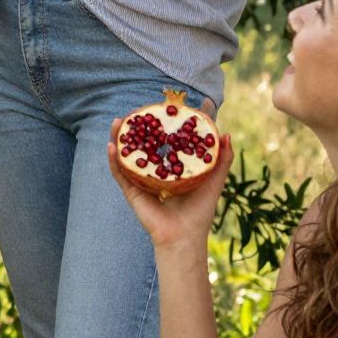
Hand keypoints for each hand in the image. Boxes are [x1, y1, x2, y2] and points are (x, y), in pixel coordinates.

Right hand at [108, 115, 232, 247]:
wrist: (184, 235)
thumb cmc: (200, 211)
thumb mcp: (215, 181)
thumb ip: (222, 159)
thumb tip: (226, 134)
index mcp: (175, 166)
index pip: (171, 138)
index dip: (170, 121)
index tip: (175, 101)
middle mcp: (157, 170)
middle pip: (146, 142)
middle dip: (141, 124)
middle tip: (141, 107)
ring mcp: (143, 179)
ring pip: (128, 154)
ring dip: (121, 136)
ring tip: (119, 120)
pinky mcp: (133, 191)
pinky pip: (120, 173)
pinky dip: (114, 160)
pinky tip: (111, 145)